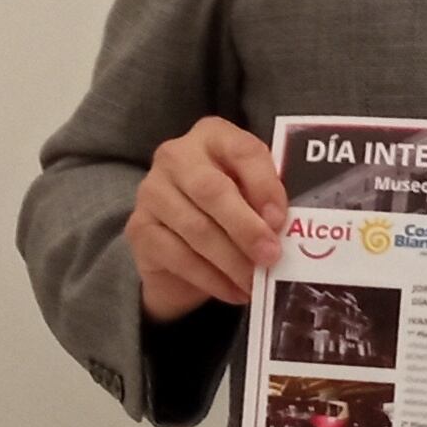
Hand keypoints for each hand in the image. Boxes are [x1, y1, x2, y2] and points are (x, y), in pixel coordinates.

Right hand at [127, 118, 287, 320]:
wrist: (179, 244)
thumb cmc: (228, 210)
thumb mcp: (251, 195)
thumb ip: (268, 200)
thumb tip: (287, 228)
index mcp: (213, 136)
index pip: (242, 151)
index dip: (264, 185)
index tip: (280, 219)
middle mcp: (176, 156)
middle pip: (212, 190)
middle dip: (246, 228)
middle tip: (271, 256)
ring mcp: (152, 191)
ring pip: (196, 228)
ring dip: (232, 261)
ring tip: (256, 281)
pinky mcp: (139, 229)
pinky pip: (179, 257)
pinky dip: (212, 279)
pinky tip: (235, 290)